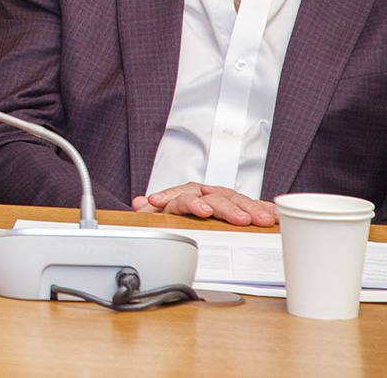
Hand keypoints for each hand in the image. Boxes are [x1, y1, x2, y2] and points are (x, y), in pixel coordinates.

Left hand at [132, 183, 276, 226]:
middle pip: (216, 197)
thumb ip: (149, 210)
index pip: (186, 195)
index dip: (194, 203)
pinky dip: (263, 208)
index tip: (203, 210)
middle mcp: (203, 193)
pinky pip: (251, 204)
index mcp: (182, 194)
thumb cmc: (169, 211)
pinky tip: (275, 213)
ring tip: (264, 219)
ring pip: (236, 199)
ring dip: (251, 209)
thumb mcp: (156, 213)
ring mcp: (220, 197)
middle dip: (230, 208)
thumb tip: (137, 203)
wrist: (178, 206)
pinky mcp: (235, 203)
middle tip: (242, 219)